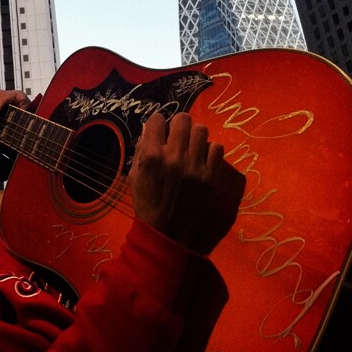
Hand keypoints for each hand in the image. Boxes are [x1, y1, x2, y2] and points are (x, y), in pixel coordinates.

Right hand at [130, 112, 243, 254]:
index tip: (160, 131)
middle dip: (178, 125)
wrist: (167, 232)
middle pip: (182, 119)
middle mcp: (173, 156)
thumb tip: (149, 130)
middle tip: (178, 136)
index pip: (157, 119)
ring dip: (195, 136)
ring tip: (192, 147)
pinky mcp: (210, 176)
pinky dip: (210, 150)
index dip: (158, 124)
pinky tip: (203, 159)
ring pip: (201, 130)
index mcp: (151, 156)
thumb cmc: (147, 203)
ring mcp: (194, 166)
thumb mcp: (134, 176)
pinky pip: (217, 148)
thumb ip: (141, 150)